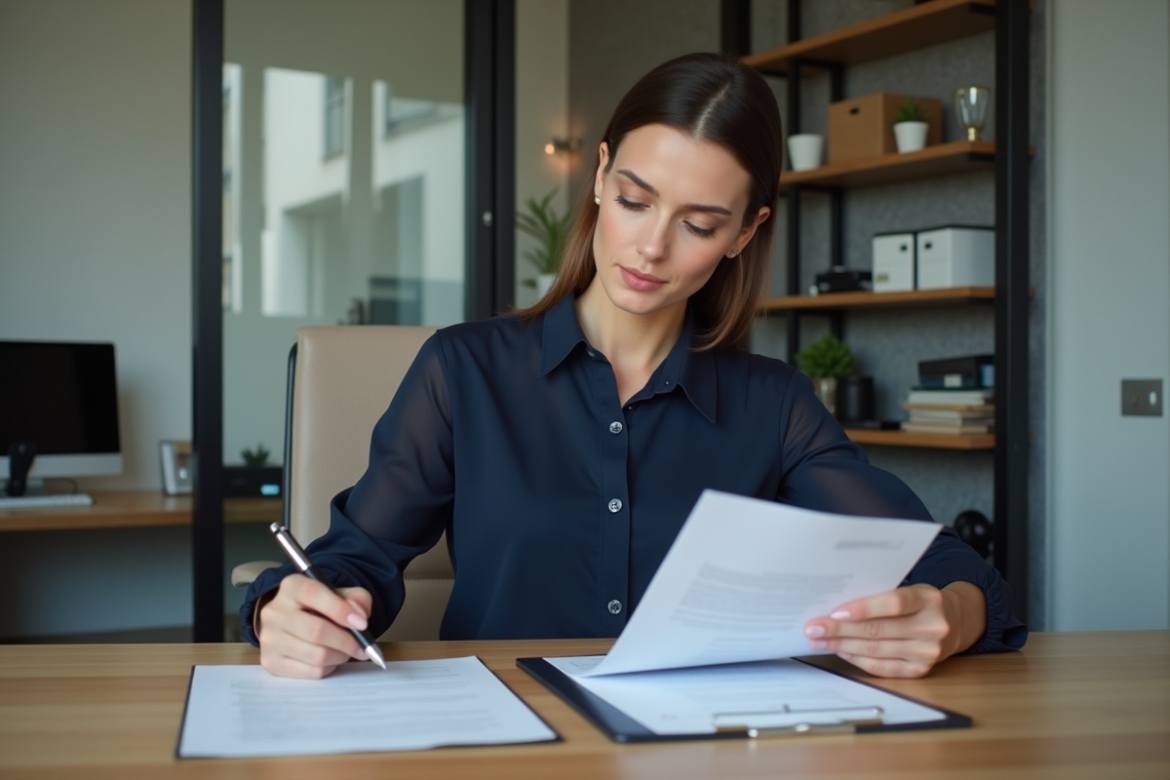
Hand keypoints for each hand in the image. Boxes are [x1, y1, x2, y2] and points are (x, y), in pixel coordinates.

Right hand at [256, 574, 373, 678]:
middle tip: (363, 647)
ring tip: (346, 651)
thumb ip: (356, 599)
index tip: (362, 624)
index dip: (340, 609)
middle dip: (346, 641)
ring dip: (340, 656)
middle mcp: (275, 611)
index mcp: (292, 587)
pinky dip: (329, 667)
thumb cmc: (320, 607)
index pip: (313, 594)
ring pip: (316, 656)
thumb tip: (359, 616)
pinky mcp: (272, 662)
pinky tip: (330, 658)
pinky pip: (312, 672)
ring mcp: (269, 639)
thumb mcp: (340, 594)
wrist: (290, 623)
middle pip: (316, 631)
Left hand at [802, 581, 986, 677]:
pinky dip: (858, 659)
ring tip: (820, 640)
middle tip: (814, 627)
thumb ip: (881, 594)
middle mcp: (932, 627)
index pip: (893, 604)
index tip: (834, 612)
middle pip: (879, 630)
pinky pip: (882, 667)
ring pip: (877, 650)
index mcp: (929, 599)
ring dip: (842, 646)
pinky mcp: (920, 670)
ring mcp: (928, 652)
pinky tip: (841, 651)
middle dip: (840, 630)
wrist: (954, 622)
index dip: (863, 609)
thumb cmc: (920, 602)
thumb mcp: (909, 589)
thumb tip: (836, 604)